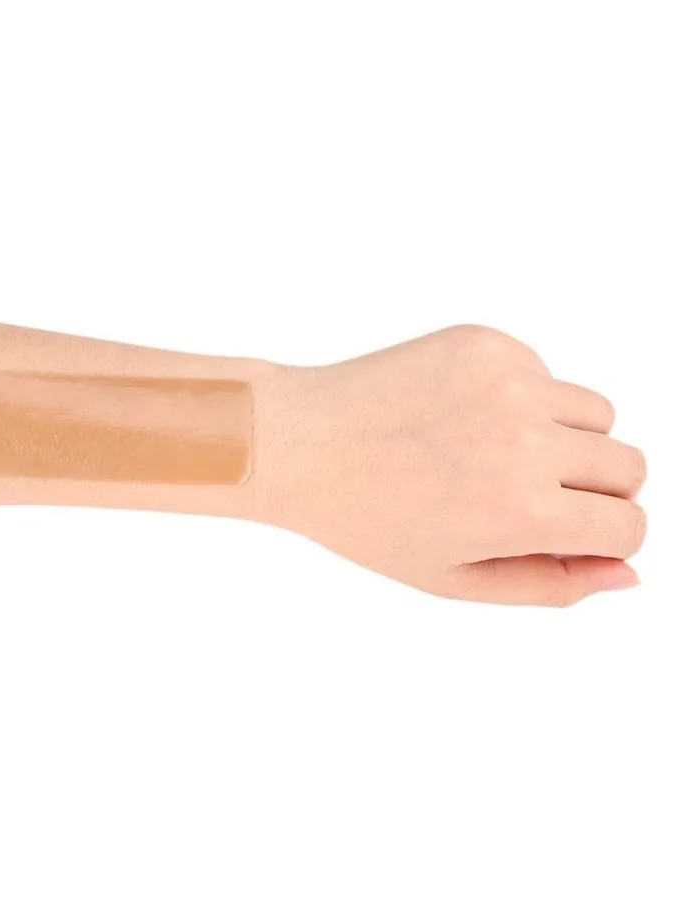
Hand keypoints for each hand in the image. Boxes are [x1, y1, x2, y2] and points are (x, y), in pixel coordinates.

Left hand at [258, 325, 646, 605]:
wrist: (298, 443)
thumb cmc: (366, 518)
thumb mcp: (452, 578)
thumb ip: (550, 584)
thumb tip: (627, 572)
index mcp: (521, 511)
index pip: (628, 527)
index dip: (601, 539)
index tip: (563, 534)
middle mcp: (525, 440)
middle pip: (629, 466)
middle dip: (594, 491)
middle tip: (526, 496)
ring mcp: (507, 382)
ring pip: (598, 414)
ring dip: (567, 439)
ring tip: (493, 454)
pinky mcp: (485, 343)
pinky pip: (545, 372)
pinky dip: (522, 397)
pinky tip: (460, 415)